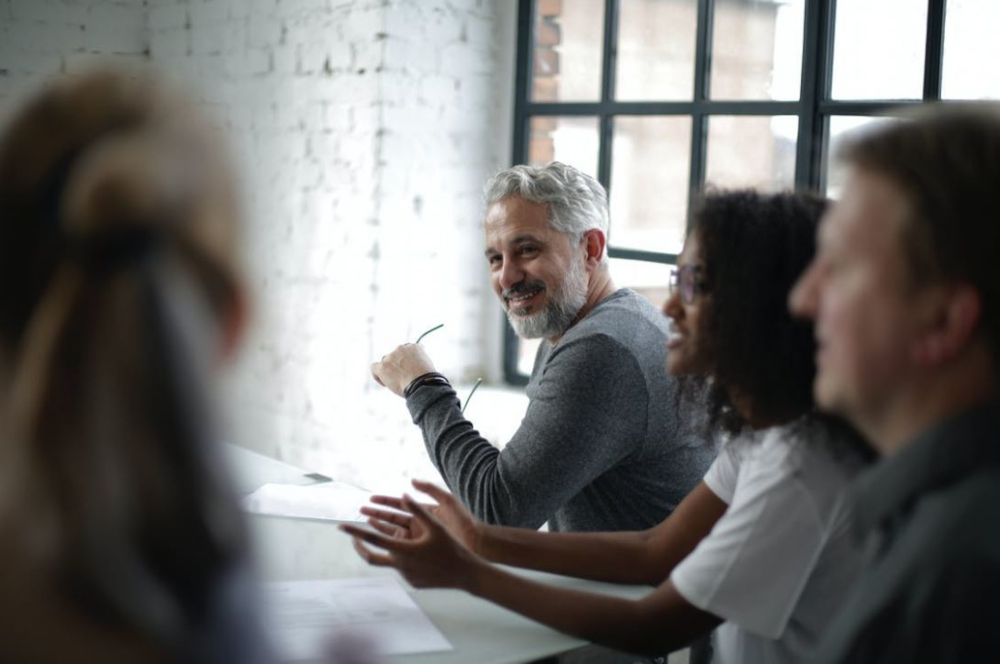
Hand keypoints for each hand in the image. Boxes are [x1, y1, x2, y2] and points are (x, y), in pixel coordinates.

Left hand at [341, 493, 482, 589]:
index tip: (341, 526)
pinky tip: (418, 551)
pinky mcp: (412, 582)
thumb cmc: (451, 548)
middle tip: (351, 536)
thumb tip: (404, 494)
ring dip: (387, 548)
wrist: (465, 574)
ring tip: (394, 534)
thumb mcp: (435, 526)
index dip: (355, 532)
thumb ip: (418, 510)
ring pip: (389, 560)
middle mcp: (400, 565)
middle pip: (371, 556)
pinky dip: (402, 557)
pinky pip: (401, 567)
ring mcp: (405, 576)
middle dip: (359, 545)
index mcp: (403, 550)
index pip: (372, 539)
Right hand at [360, 480, 483, 554]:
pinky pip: (403, 547)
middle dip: (377, 514)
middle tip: (360, 512)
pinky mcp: (422, 551)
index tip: (370, 499)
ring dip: (380, 528)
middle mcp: (421, 524)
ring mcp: (421, 538)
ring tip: (366, 524)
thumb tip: (412, 481)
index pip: (400, 504)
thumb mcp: (448, 501)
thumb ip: (430, 489)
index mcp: (425, 511)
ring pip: (395, 532)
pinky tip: (380, 544)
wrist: (477, 543)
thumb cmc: (464, 522)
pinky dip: (391, 544)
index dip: (384, 501)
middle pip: (394, 518)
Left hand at [370, 343, 435, 395]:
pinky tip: (385, 384)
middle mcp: (400, 348)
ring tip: (397, 383)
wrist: (421, 385)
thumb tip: (412, 367)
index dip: (406, 361)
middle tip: (403, 378)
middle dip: (397, 366)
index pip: (406, 352)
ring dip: (389, 371)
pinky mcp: (382, 366)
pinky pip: (374, 367)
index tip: (409, 370)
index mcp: (413, 347)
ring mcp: (390, 357)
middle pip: (394, 356)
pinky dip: (377, 376)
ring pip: (385, 363)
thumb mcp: (427, 366)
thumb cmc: (426, 380)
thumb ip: (417, 362)